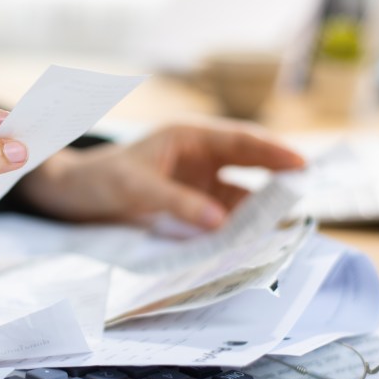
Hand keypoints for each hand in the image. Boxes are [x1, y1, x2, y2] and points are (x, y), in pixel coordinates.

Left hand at [16, 121, 303, 229]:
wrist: (71, 196)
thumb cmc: (98, 179)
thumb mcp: (136, 187)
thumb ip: (178, 203)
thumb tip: (220, 223)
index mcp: (189, 136)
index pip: (240, 140)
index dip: (273, 152)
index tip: (302, 165)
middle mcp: (200, 157)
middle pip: (249, 165)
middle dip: (278, 179)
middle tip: (307, 198)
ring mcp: (197, 182)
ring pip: (239, 194)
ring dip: (259, 210)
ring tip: (284, 228)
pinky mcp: (191, 206)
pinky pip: (222, 215)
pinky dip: (238, 227)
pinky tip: (252, 241)